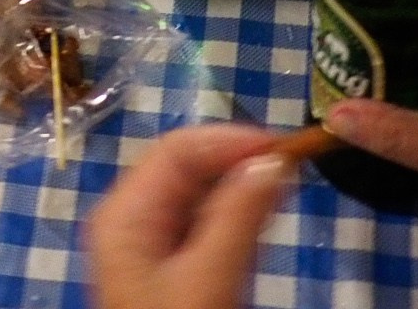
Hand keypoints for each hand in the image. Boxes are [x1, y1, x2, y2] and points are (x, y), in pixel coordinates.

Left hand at [84, 125, 295, 308]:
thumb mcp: (209, 279)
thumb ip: (239, 216)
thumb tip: (272, 160)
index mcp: (125, 211)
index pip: (178, 149)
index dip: (232, 140)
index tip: (287, 148)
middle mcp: (130, 218)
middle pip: (186, 168)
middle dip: (236, 161)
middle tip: (291, 169)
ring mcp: (146, 244)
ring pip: (196, 196)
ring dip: (238, 188)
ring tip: (281, 191)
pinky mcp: (166, 270)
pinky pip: (200, 227)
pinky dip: (232, 219)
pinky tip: (258, 223)